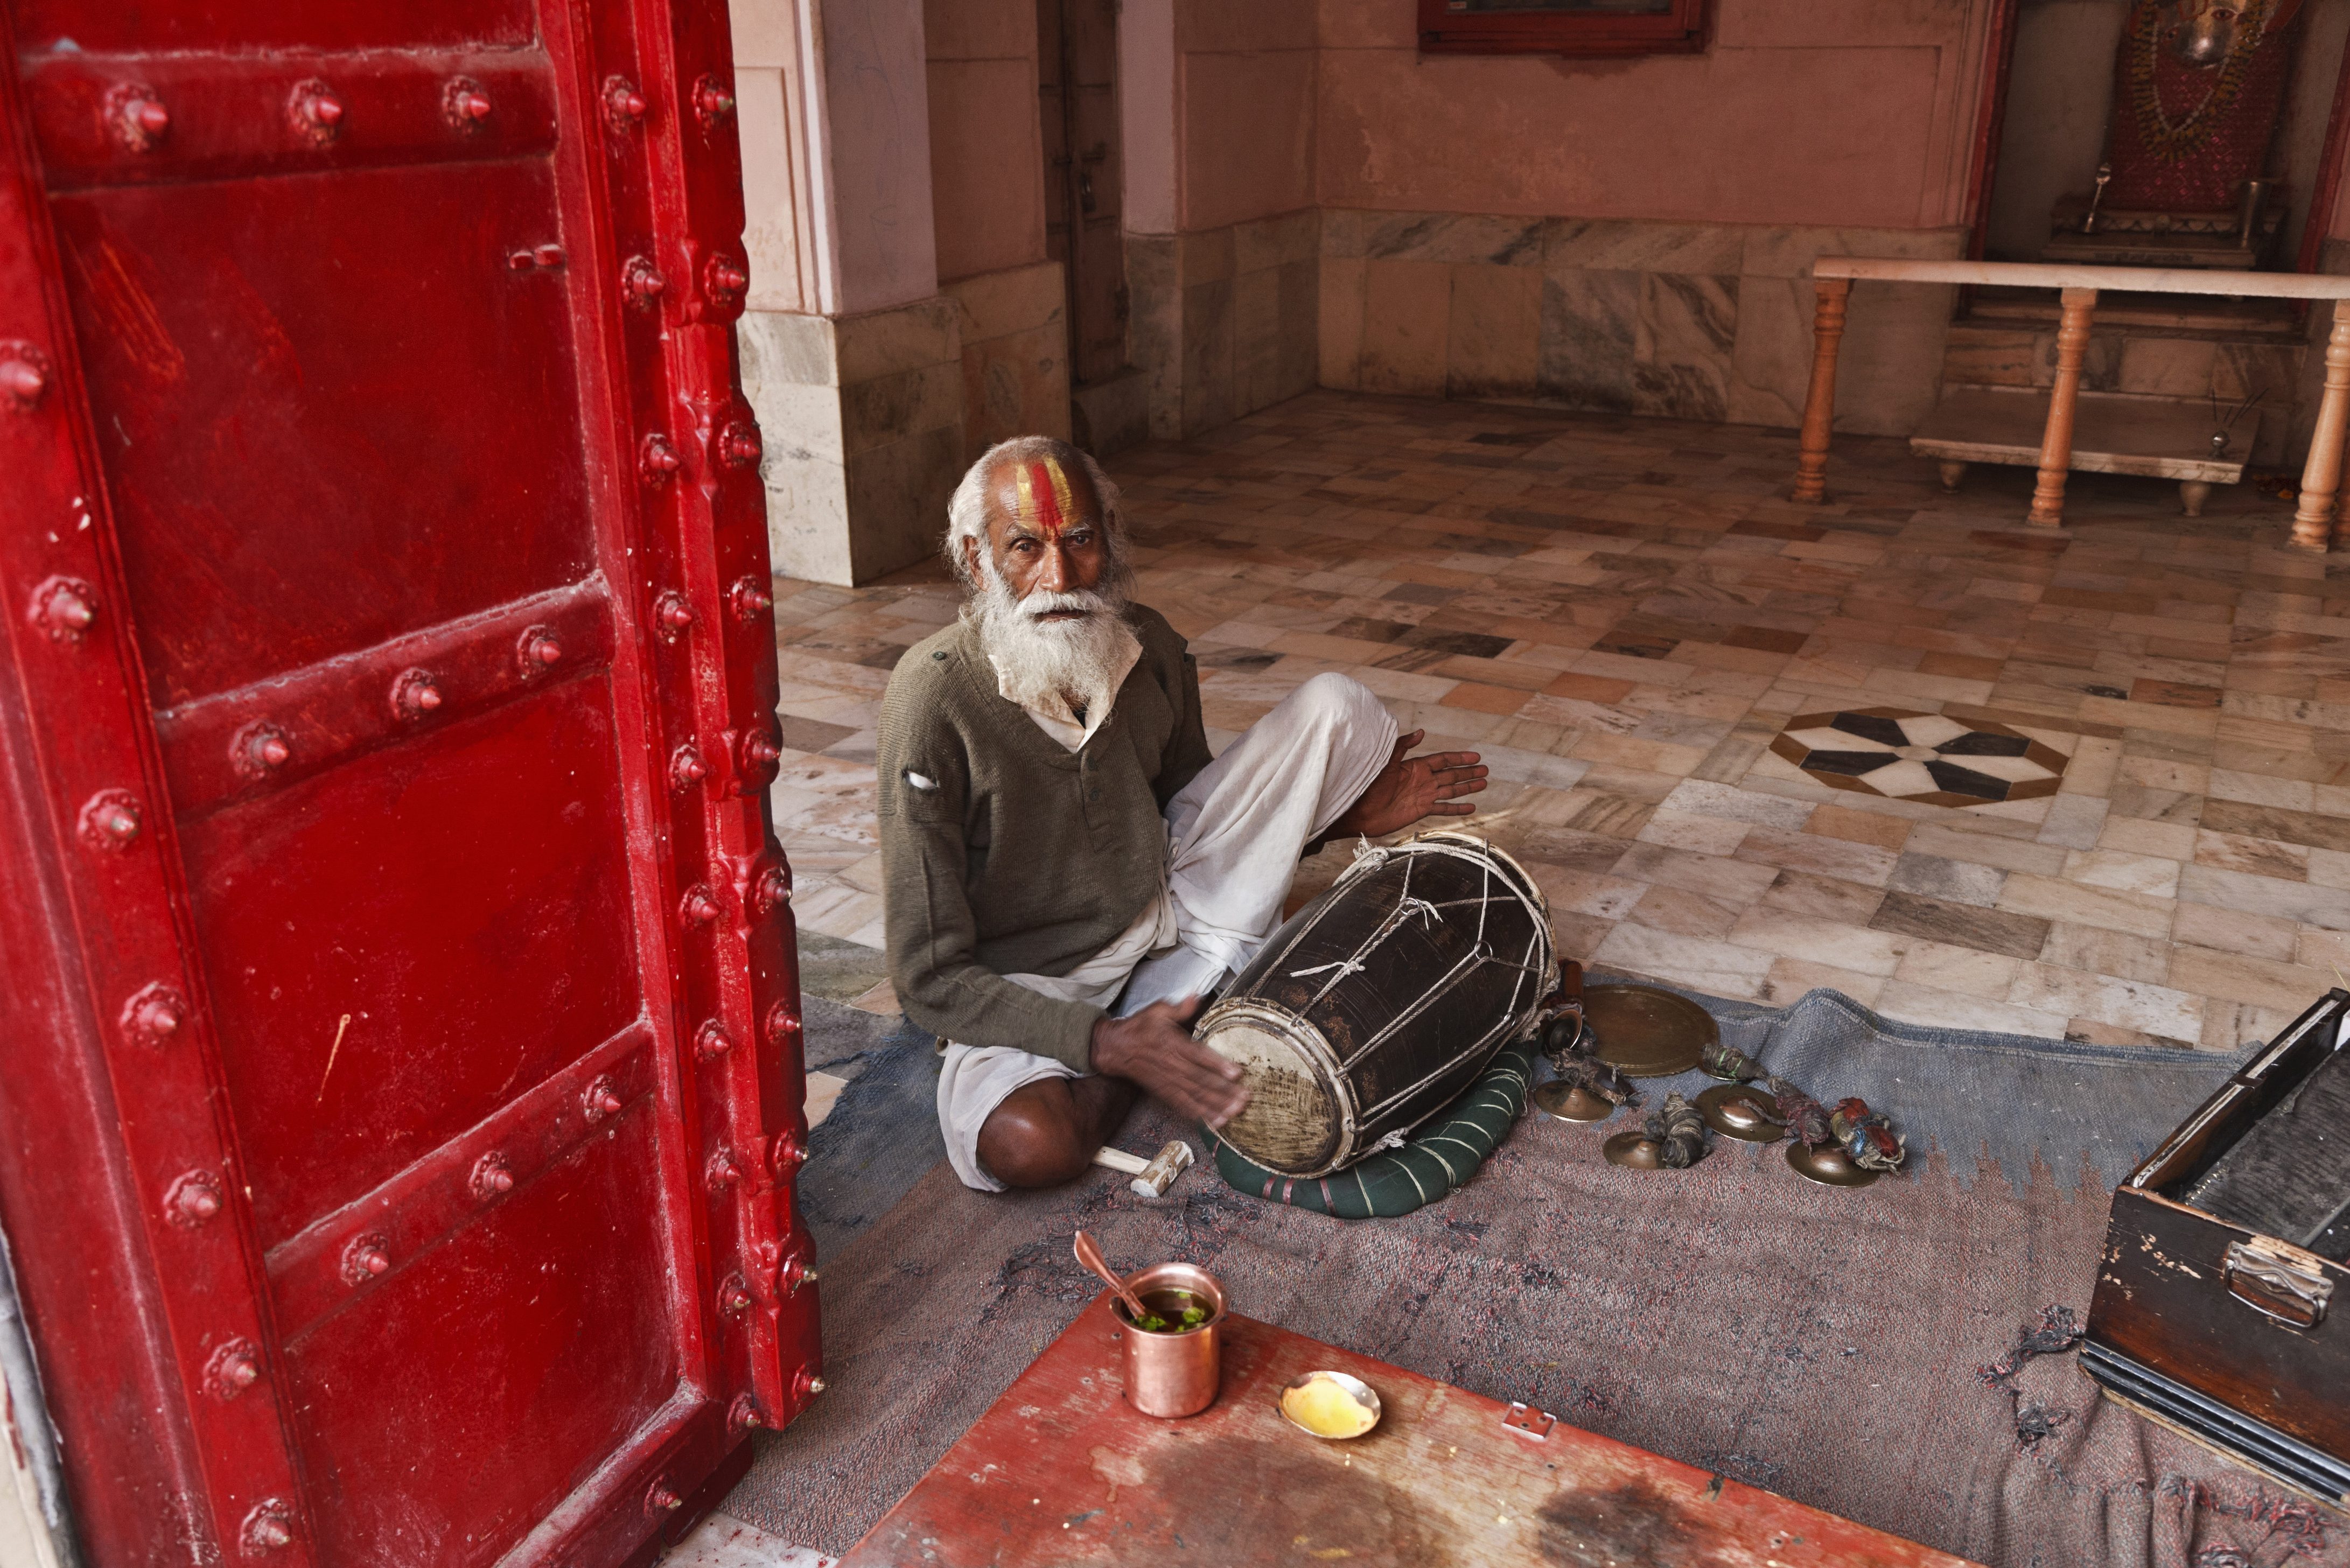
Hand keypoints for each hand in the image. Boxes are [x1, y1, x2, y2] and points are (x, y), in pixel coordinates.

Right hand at [1088, 997, 1250, 1127]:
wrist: (1115, 1048)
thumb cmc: (1139, 1028)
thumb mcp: (1157, 1010)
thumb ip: (1179, 1007)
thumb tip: (1196, 996)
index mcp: (1172, 1044)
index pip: (1198, 1055)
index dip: (1217, 1064)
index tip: (1236, 1072)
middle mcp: (1172, 1065)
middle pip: (1200, 1080)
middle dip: (1223, 1091)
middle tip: (1244, 1098)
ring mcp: (1168, 1082)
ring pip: (1194, 1096)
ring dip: (1215, 1107)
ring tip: (1234, 1113)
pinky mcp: (1164, 1092)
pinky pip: (1183, 1106)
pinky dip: (1199, 1116)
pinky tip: (1215, 1122)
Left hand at [1327, 730, 1487, 839]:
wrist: (1359, 810)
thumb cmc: (1368, 783)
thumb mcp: (1386, 761)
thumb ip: (1403, 746)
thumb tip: (1421, 731)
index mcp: (1416, 766)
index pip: (1443, 760)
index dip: (1460, 758)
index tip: (1476, 756)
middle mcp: (1422, 780)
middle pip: (1451, 774)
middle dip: (1468, 772)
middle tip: (1486, 770)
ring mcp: (1423, 796)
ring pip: (1451, 791)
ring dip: (1468, 788)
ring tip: (1484, 784)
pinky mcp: (1421, 811)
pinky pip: (1444, 809)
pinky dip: (1458, 809)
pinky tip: (1471, 807)